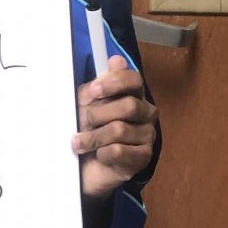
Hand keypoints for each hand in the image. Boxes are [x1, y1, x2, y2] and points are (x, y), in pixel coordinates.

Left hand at [72, 56, 157, 198]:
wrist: (84, 167)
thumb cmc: (87, 130)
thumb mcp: (86, 104)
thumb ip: (98, 85)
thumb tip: (116, 60)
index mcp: (133, 95)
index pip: (134, 79)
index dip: (114, 83)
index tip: (93, 91)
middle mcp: (146, 113)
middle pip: (129, 105)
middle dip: (98, 114)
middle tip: (83, 121)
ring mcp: (147, 136)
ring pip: (120, 129)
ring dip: (93, 136)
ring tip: (79, 143)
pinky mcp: (143, 158)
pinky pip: (119, 151)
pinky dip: (102, 152)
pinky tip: (98, 155)